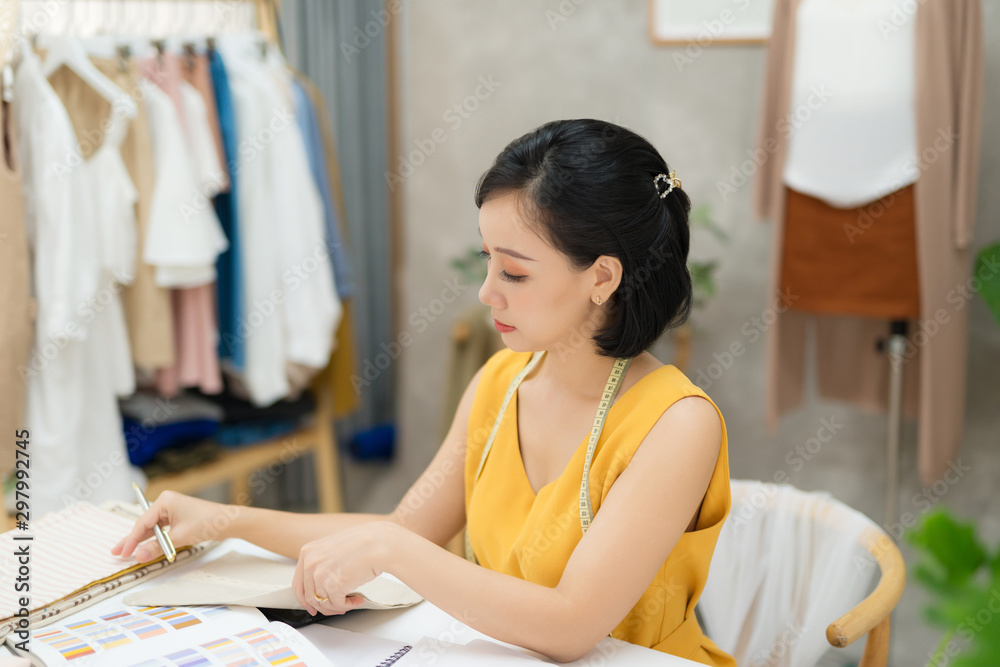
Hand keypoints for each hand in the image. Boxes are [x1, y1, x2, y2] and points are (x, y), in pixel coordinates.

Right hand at [111, 490, 236, 561]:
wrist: (228, 521)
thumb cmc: (206, 523)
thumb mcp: (179, 537)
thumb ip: (158, 547)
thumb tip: (139, 557)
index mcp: (164, 501)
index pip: (142, 523)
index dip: (132, 540)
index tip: (123, 553)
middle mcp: (166, 503)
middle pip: (144, 524)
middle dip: (131, 539)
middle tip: (116, 552)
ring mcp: (172, 509)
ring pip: (152, 528)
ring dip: (142, 540)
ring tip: (126, 552)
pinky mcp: (177, 517)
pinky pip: (161, 529)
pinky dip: (154, 539)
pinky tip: (144, 547)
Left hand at [292, 520, 397, 615]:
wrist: (379, 543)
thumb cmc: (364, 542)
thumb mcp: (333, 548)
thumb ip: (322, 563)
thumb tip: (322, 584)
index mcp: (308, 552)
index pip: (298, 583)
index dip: (305, 599)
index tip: (311, 606)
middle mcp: (310, 563)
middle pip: (310, 597)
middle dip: (324, 606)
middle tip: (336, 608)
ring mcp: (320, 575)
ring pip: (323, 603)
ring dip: (337, 606)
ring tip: (350, 601)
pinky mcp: (333, 587)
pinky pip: (337, 604)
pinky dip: (348, 605)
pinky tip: (357, 600)